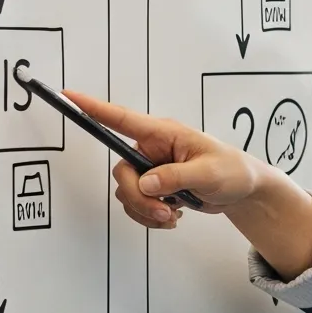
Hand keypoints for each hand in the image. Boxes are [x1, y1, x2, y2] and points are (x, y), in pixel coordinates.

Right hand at [68, 91, 311, 278]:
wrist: (243, 192)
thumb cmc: (232, 171)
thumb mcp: (208, 172)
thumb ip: (175, 177)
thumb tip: (146, 183)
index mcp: (164, 134)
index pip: (122, 119)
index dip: (94, 108)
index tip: (68, 95)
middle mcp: (152, 149)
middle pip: (122, 173)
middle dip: (139, 197)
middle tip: (164, 210)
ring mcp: (152, 169)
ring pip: (127, 192)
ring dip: (147, 210)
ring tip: (175, 214)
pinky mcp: (154, 188)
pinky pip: (136, 205)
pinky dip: (150, 217)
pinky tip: (173, 217)